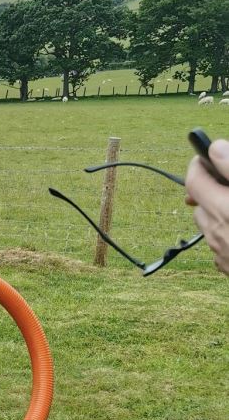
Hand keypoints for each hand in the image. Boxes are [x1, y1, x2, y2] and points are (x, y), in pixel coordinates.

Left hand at [185, 138, 228, 275]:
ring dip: (220, 212)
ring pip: (210, 226)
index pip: (194, 179)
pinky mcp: (228, 269)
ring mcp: (222, 254)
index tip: (209, 155)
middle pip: (200, 203)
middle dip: (213, 189)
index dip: (200, 164)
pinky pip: (220, 246)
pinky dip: (228, 234)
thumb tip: (216, 149)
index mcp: (225, 209)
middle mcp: (217, 233)